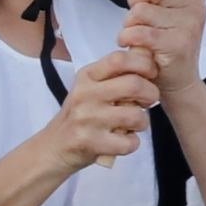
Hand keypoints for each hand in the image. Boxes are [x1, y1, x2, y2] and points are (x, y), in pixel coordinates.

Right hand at [42, 42, 158, 171]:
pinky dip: (132, 144)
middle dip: (151, 94)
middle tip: (147, 102)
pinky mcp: (90, 142)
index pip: (119, 59)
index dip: (143, 64)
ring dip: (142, 122)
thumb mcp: (89, 88)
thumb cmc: (80, 115)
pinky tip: (122, 141)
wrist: (54, 147)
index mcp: (87, 76)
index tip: (150, 75)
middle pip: (134, 85)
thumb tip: (147, 61)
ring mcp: (87, 118)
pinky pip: (129, 142)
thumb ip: (113, 76)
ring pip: (136, 116)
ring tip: (133, 125)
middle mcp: (85, 94)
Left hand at [121, 0, 205, 97]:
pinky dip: (127, 36)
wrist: (176, 82)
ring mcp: (189, 27)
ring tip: (134, 33)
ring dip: (129, 22)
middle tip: (135, 15)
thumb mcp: (161, 8)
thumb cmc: (165, 41)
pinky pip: (139, 31)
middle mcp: (196, 8)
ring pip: (142, 10)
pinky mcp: (177, 45)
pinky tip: (130, 43)